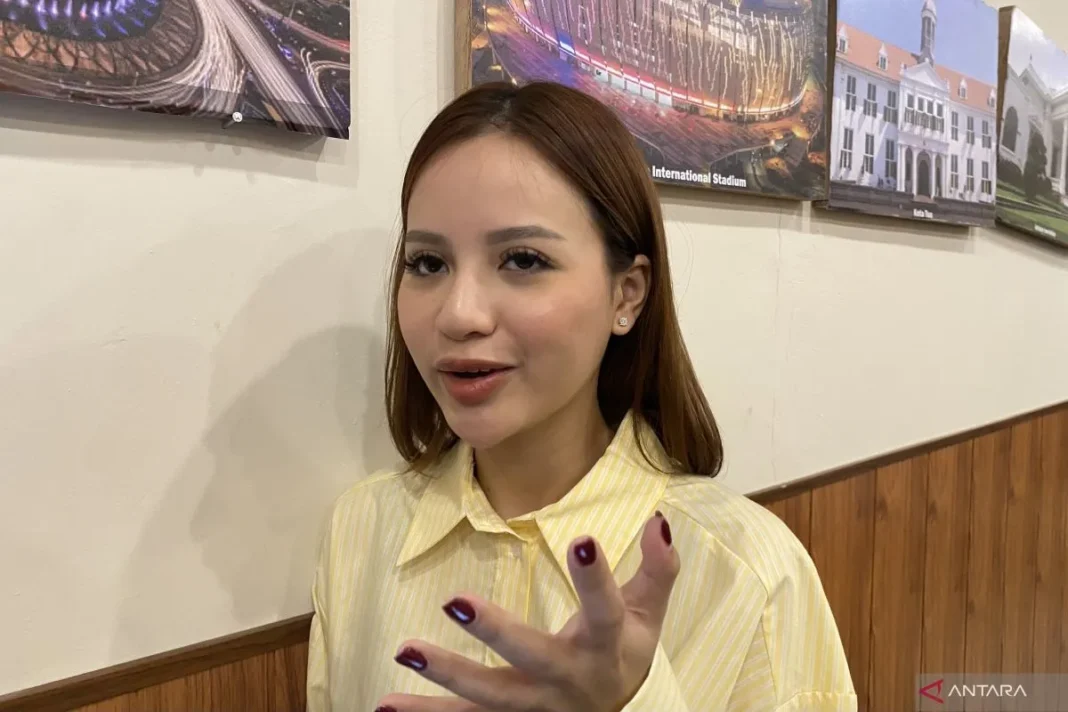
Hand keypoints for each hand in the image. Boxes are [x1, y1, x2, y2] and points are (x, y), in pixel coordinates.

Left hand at [375, 512, 678, 711]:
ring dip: (446, 675)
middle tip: (454, 600)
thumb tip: (657, 519)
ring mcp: (535, 708)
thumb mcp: (649, 614)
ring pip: (489, 697)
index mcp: (606, 645)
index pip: (605, 609)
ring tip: (404, 648)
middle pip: (531, 657)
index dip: (595, 578)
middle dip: (495, 631)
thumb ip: (657, 569)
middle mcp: (568, 679)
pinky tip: (385, 706)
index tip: (581, 538)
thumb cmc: (625, 652)